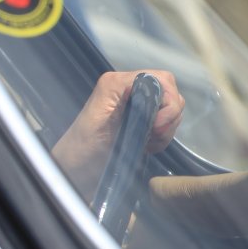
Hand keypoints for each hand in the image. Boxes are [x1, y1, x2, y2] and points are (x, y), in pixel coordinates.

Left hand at [51, 70, 183, 198]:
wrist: (76, 169)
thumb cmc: (82, 148)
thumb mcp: (101, 120)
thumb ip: (126, 100)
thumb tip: (155, 87)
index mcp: (116, 84)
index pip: (160, 79)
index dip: (167, 101)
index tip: (156, 124)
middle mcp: (127, 88)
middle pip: (170, 92)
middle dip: (169, 116)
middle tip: (153, 134)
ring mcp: (136, 104)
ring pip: (172, 108)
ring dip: (166, 128)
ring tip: (148, 141)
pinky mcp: (141, 119)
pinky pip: (166, 122)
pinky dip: (163, 135)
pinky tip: (148, 145)